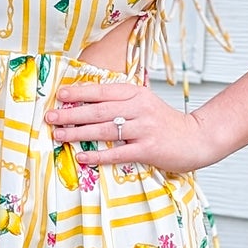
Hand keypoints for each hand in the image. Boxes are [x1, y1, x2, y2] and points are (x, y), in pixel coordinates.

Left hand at [43, 80, 209, 175]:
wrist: (196, 138)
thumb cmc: (165, 123)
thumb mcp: (144, 103)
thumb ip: (121, 102)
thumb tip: (87, 103)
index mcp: (136, 94)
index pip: (103, 91)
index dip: (80, 92)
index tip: (59, 95)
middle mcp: (139, 108)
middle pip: (99, 110)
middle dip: (71, 113)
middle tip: (50, 117)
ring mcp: (144, 129)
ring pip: (105, 130)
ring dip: (78, 133)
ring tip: (59, 135)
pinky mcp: (148, 149)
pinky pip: (118, 152)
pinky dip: (98, 155)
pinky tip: (82, 157)